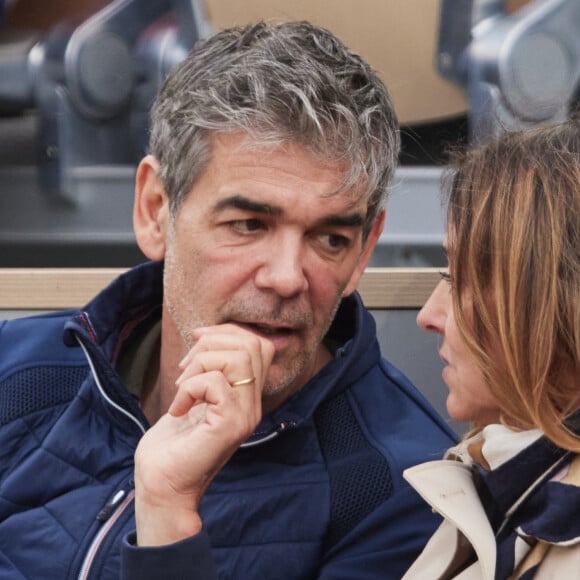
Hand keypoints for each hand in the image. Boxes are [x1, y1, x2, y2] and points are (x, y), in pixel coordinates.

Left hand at [134, 324, 274, 545]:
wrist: (162, 487)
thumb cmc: (172, 444)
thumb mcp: (194, 396)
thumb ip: (209, 370)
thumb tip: (205, 335)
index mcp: (247, 396)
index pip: (260, 345)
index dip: (228, 332)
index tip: (197, 341)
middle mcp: (253, 405)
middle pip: (252, 344)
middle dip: (211, 343)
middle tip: (185, 370)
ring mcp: (245, 415)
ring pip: (238, 358)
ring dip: (199, 364)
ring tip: (182, 389)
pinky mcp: (230, 425)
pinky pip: (215, 382)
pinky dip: (188, 388)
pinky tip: (178, 409)